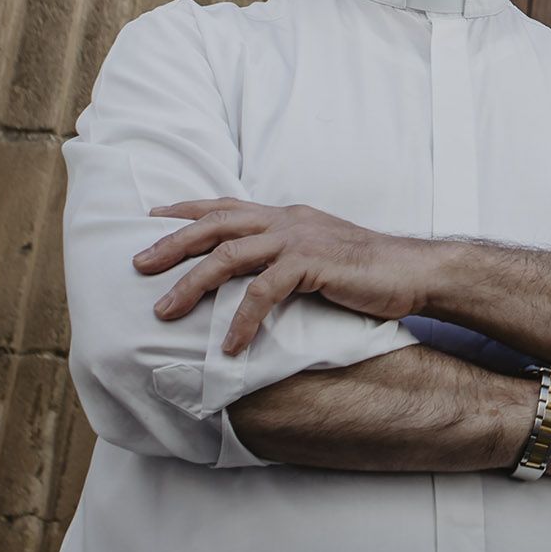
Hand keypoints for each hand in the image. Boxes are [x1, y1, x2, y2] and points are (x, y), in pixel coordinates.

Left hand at [136, 199, 440, 352]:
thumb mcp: (318, 253)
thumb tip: (256, 273)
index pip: (226, 205)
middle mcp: (287, 220)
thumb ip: (286, 255)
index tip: (151, 217)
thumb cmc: (367, 271)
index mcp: (286, 216)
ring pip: (230, 255)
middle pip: (216, 224)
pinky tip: (229, 346)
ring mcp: (299, 239)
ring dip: (192, 284)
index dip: (186, 209)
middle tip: (138, 265)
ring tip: (164, 312)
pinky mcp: (312, 264)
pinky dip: (241, 318)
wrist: (413, 271)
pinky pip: (264, 291)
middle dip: (173, 243)